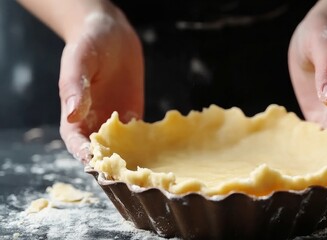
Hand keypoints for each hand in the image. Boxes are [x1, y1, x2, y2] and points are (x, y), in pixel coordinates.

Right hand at [59, 7, 143, 162]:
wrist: (112, 34)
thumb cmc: (89, 44)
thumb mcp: (79, 61)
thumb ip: (74, 87)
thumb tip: (71, 114)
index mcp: (74, 116)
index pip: (76, 143)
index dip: (85, 155)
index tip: (97, 164)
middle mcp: (94, 124)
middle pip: (101, 153)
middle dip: (113, 167)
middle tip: (128, 177)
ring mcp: (115, 123)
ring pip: (121, 149)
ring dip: (132, 161)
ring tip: (148, 173)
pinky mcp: (133, 118)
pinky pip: (139, 137)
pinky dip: (148, 147)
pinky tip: (162, 154)